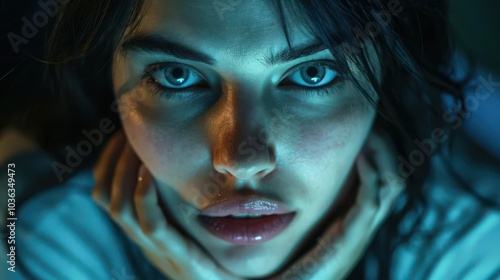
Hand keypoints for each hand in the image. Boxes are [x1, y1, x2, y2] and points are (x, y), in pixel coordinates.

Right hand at [92, 131, 242, 279]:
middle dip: (113, 160)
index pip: (105, 191)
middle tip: (126, 133)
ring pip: (120, 208)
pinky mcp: (176, 255)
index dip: (107, 161)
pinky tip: (149, 174)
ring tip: (136, 148)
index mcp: (140, 228)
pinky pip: (151, 225)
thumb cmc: (209, 252)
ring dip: (124, 173)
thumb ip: (175, 199)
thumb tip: (177, 160)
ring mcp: (156, 247)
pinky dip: (145, 198)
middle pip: (105, 195)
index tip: (120, 135)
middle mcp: (141, 237)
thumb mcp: (185, 221)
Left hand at [273, 131, 405, 279]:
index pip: (380, 180)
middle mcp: (360, 228)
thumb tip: (287, 164)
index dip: (379, 152)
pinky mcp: (347, 244)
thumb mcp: (297, 223)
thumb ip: (298, 200)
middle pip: (391, 179)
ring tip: (370, 131)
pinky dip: (371, 175)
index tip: (365, 127)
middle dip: (386, 148)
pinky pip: (370, 202)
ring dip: (383, 155)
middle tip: (371, 123)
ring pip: (388, 186)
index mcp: (352, 221)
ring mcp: (357, 236)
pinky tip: (361, 154)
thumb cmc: (283, 262)